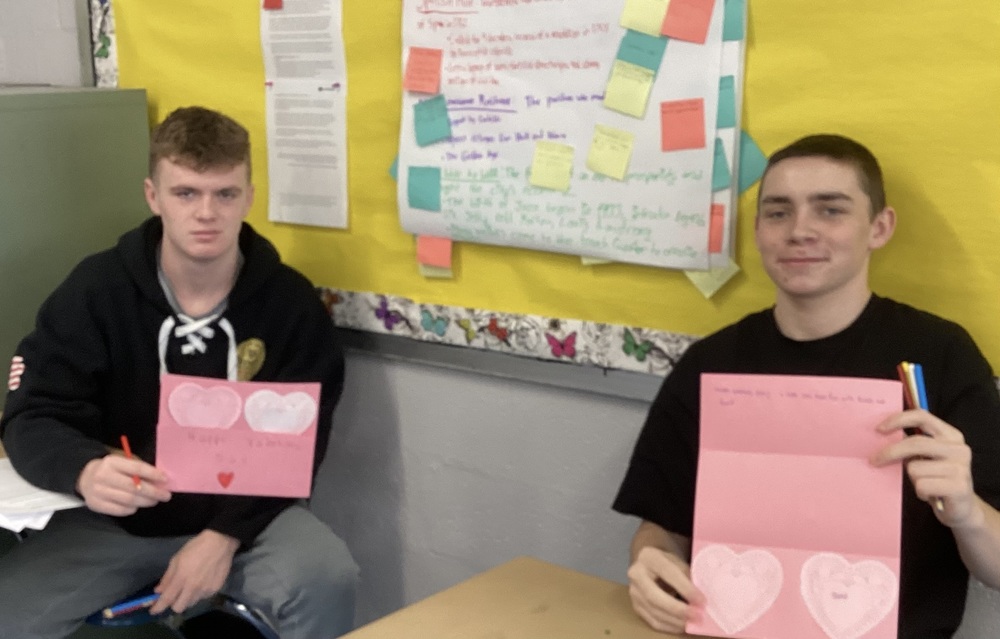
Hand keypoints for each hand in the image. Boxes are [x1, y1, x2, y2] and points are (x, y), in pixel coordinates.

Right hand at [76, 454, 170, 515]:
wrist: (84, 477)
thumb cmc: (111, 469)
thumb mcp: (122, 462)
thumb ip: (138, 469)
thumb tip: (159, 480)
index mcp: (112, 462)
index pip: (137, 468)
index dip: (153, 474)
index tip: (165, 479)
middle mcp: (103, 477)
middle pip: (134, 487)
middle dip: (153, 492)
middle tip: (165, 495)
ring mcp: (98, 492)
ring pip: (128, 500)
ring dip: (145, 502)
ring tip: (154, 500)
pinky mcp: (96, 505)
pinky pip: (120, 510)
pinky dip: (132, 509)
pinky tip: (138, 505)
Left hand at [150, 530, 239, 614]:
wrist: (220, 542)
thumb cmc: (196, 547)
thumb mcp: (177, 559)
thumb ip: (167, 577)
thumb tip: (158, 591)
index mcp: (181, 578)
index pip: (166, 599)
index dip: (157, 607)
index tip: (152, 611)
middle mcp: (193, 588)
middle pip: (179, 608)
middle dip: (173, 604)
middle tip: (174, 595)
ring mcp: (205, 590)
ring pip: (191, 603)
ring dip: (186, 598)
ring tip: (190, 587)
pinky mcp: (215, 589)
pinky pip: (203, 597)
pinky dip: (199, 593)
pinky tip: (202, 582)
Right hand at [627, 546, 703, 633]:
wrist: (648, 564)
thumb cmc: (668, 563)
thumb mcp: (678, 562)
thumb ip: (688, 577)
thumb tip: (699, 600)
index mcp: (649, 557)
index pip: (667, 573)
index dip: (685, 588)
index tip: (701, 600)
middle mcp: (636, 574)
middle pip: (654, 596)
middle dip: (677, 609)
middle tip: (697, 615)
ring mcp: (633, 592)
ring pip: (653, 611)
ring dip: (675, 620)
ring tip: (692, 622)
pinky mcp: (636, 606)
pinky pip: (652, 621)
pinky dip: (669, 626)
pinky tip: (682, 626)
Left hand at [871, 409, 980, 527]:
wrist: (962, 509)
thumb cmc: (937, 479)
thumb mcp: (927, 457)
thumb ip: (913, 445)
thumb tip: (881, 436)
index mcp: (951, 435)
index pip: (922, 416)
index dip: (898, 420)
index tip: (879, 429)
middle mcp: (959, 449)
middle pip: (914, 443)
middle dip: (889, 452)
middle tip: (874, 460)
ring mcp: (961, 468)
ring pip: (915, 468)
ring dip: (913, 479)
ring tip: (924, 484)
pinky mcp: (959, 487)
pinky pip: (922, 486)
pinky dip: (920, 492)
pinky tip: (930, 495)